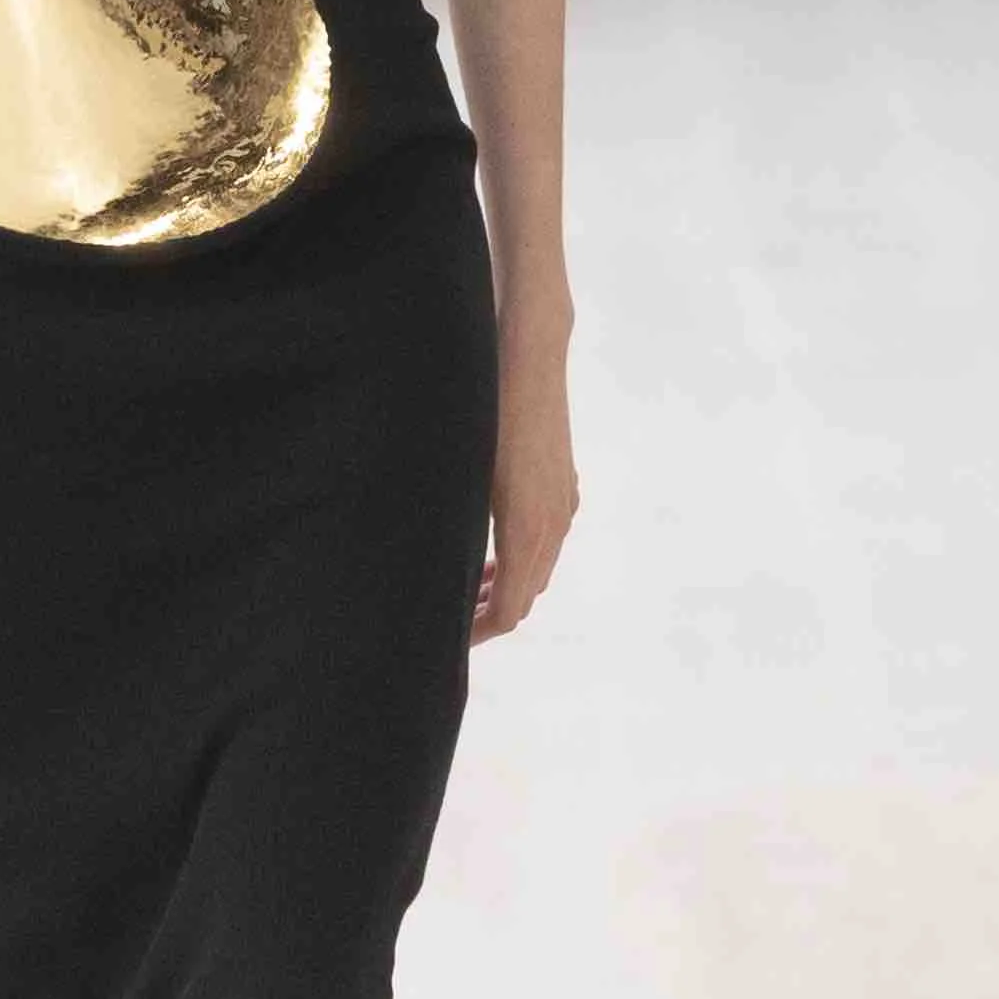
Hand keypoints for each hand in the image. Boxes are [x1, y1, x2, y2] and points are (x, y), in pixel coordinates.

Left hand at [473, 301, 577, 643]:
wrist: (526, 359)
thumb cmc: (483, 412)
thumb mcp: (460, 475)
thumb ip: (454, 529)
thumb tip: (432, 570)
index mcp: (525, 530)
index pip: (509, 611)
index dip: (478, 633)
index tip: (448, 640)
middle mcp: (554, 524)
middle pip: (525, 597)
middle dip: (487, 613)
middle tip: (449, 618)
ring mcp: (564, 505)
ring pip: (538, 570)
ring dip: (505, 586)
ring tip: (467, 587)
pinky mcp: (566, 487)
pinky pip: (547, 541)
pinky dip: (519, 558)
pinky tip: (490, 547)